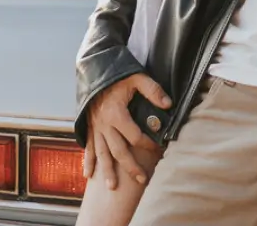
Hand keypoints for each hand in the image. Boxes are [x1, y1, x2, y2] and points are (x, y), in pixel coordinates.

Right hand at [83, 73, 170, 188]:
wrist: (93, 68)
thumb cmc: (117, 73)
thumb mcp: (137, 77)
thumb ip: (153, 90)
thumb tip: (168, 104)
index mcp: (116, 113)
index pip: (135, 136)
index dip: (148, 144)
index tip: (158, 148)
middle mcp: (104, 124)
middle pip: (118, 151)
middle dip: (130, 167)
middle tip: (142, 180)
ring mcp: (95, 127)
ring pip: (102, 153)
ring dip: (107, 171)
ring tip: (112, 187)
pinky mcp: (90, 126)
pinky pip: (88, 147)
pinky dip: (88, 161)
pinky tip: (88, 175)